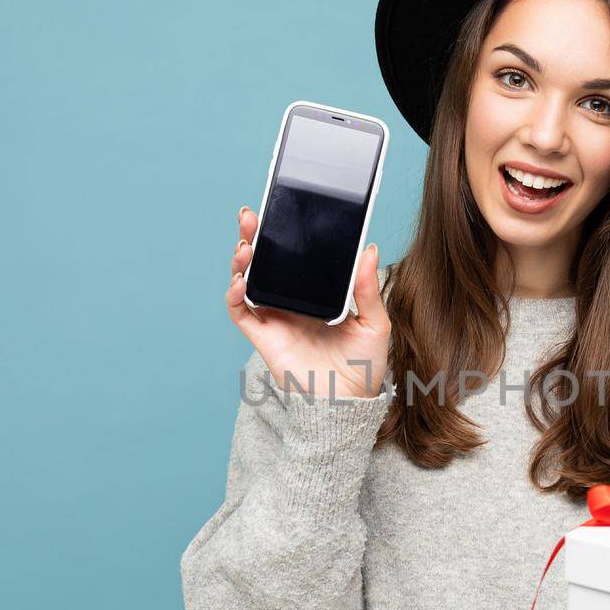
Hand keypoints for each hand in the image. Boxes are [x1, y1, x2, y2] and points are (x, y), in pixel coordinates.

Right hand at [226, 205, 390, 398]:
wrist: (350, 401)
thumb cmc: (365, 363)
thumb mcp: (375, 321)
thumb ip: (367, 287)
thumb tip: (369, 248)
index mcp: (315, 292)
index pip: (294, 256)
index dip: (283, 234)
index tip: (281, 209)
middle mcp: (291, 300)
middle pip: (264, 261)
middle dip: (253, 236)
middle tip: (251, 215)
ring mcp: (275, 317)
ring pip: (247, 280)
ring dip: (241, 260)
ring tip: (246, 245)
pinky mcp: (264, 336)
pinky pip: (240, 312)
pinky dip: (235, 295)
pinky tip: (240, 281)